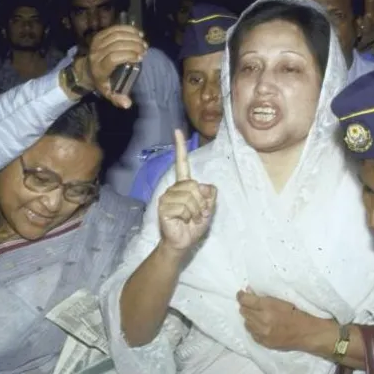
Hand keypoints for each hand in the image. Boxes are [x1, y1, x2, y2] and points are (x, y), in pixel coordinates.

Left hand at [83, 24, 147, 108]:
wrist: (86, 69)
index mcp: (99, 68)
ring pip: (116, 35)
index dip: (128, 55)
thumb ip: (117, 99)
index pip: (114, 58)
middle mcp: (96, 54)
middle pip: (117, 44)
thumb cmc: (101, 81)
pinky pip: (114, 28)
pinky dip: (127, 29)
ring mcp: (97, 43)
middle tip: (145, 49)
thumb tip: (127, 104)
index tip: (140, 57)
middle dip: (133, 45)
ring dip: (132, 36)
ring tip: (143, 41)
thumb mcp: (107, 92)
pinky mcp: (99, 35)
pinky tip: (137, 33)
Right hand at [158, 129, 216, 251]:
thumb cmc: (194, 225)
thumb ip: (210, 195)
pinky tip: (182, 221)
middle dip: (201, 203)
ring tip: (190, 219)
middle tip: (197, 214)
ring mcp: (167, 196)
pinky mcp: (163, 206)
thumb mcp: (209, 209)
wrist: (183, 242)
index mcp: (184, 185)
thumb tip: (203, 186)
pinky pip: (183, 207)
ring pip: (190, 197)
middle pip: (194, 186)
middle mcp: (174, 188)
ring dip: (195, 211)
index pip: (182, 163)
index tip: (177, 131)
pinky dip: (188, 216)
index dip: (180, 147)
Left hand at [237, 288, 306, 350]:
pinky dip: (254, 328)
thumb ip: (264, 297)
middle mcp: (262, 320)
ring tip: (256, 315)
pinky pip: (251, 333)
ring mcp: (262, 333)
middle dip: (246, 306)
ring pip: (246, 323)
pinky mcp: (263, 342)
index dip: (242, 296)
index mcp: (268, 307)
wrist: (306, 333)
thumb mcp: (282, 301)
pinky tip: (260, 325)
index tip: (241, 294)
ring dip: (249, 318)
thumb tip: (249, 291)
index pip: (246, 300)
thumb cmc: (297, 314)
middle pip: (244, 311)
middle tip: (250, 304)